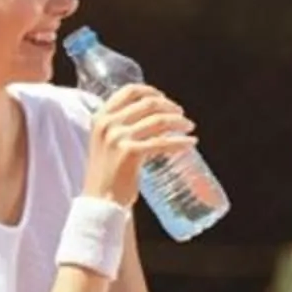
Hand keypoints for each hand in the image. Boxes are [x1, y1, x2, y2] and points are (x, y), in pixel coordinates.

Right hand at [83, 83, 196, 208]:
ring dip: (180, 122)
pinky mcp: (131, 153)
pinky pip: (163, 142)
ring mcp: (118, 137)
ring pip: (159, 120)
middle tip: (182, 116)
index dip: (152, 91)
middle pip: (148, 103)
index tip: (165, 99)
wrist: (101, 201)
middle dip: (170, 107)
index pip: (129, 91)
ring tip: (189, 127)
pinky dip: (181, 141)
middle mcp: (108, 123)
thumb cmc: (108, 174)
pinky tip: (191, 143)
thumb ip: (121, 127)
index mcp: (100, 116)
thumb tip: (152, 117)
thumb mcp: (107, 142)